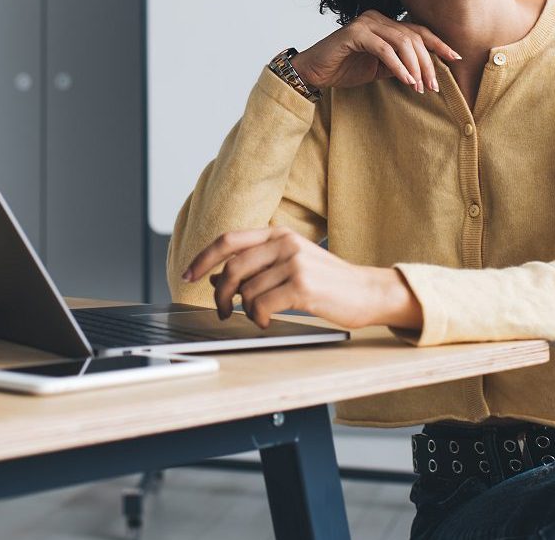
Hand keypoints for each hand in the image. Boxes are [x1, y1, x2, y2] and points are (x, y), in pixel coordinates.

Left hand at [180, 226, 421, 329]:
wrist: (367, 291)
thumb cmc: (327, 281)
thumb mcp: (290, 263)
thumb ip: (257, 265)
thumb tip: (218, 278)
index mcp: (279, 233)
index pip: (228, 240)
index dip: (203, 258)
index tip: (188, 275)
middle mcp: (285, 243)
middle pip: (232, 268)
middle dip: (219, 295)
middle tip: (220, 311)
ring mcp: (295, 263)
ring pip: (247, 291)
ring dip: (246, 311)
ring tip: (259, 316)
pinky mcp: (303, 286)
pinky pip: (262, 306)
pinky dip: (259, 318)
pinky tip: (268, 321)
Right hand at [290, 10, 460, 93]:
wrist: (313, 72)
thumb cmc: (344, 69)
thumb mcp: (379, 69)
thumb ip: (400, 65)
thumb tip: (426, 73)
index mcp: (384, 23)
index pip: (417, 31)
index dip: (438, 44)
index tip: (455, 58)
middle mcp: (377, 18)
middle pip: (413, 38)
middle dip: (427, 63)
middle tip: (433, 86)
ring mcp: (365, 23)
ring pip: (402, 42)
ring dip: (414, 67)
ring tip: (419, 87)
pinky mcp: (354, 33)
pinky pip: (384, 49)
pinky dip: (398, 66)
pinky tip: (405, 80)